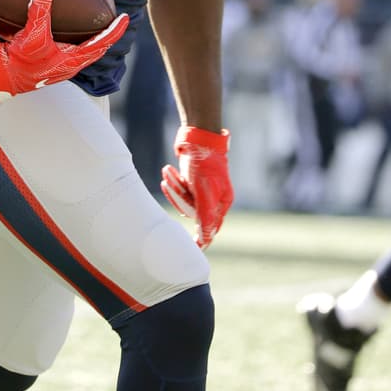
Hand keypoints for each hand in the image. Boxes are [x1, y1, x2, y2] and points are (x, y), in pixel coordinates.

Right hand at [0, 0, 128, 101]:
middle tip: (114, 21)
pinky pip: (67, 47)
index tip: (125, 18)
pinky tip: (62, 27)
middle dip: (106, 35)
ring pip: (82, 50)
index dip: (115, 31)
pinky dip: (71, 36)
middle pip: (95, 48)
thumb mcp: (32, 35)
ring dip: (90, 37)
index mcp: (72, 61)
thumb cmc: (19, 61)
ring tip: (94, 24)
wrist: (2, 77)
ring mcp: (59, 65)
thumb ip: (39, 12)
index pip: (101, 44)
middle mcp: (69, 65)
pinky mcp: (48, 63)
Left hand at [162, 126, 232, 248]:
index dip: (202, 240)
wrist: (196, 137)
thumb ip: (205, 215)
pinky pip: (179, 192)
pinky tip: (168, 171)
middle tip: (173, 182)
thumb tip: (205, 239)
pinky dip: (173, 183)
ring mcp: (203, 191)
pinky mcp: (191, 183)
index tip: (192, 253)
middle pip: (192, 213)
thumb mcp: (204, 190)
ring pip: (183, 202)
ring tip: (168, 171)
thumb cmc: (203, 163)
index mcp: (222, 202)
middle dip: (179, 198)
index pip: (211, 228)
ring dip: (174, 188)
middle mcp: (214, 199)